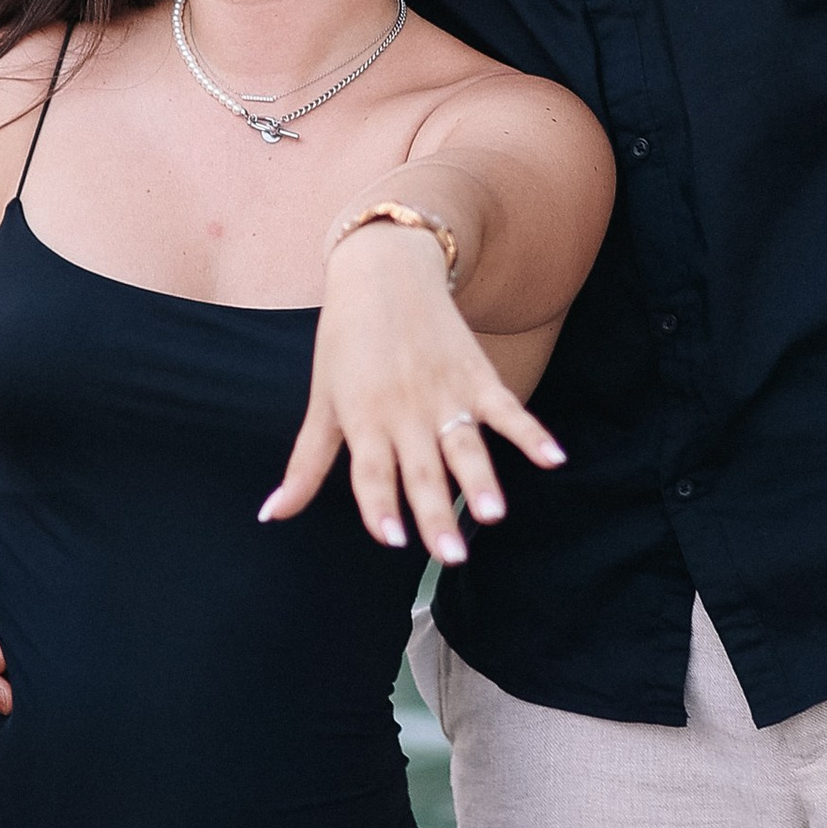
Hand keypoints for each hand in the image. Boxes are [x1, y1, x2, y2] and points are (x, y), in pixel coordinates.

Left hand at [260, 225, 564, 562]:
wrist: (384, 271)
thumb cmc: (345, 342)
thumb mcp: (321, 401)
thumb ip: (305, 465)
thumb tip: (272, 515)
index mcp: (364, 419)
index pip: (371, 471)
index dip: (380, 504)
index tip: (391, 538)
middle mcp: (406, 411)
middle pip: (422, 470)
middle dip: (436, 513)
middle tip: (451, 556)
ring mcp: (445, 394)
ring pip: (465, 446)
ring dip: (481, 480)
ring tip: (492, 514)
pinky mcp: (478, 377)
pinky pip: (508, 409)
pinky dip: (531, 433)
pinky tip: (554, 459)